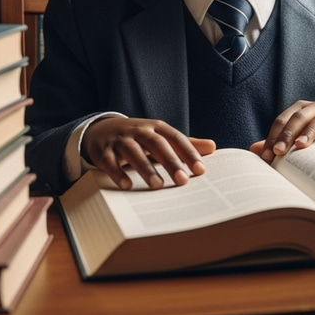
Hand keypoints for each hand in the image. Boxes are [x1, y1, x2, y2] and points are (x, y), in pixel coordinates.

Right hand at [82, 117, 215, 189]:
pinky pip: (110, 162)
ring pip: (133, 152)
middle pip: (156, 144)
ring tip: (158, 186)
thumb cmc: (139, 137)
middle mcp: (138, 131)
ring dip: (146, 169)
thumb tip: (213, 147)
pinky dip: (118, 173)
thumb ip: (185, 143)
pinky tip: (127, 186)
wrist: (102, 129)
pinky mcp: (103, 151)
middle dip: (170, 162)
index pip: (176, 138)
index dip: (188, 153)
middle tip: (183, 181)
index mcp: (156, 127)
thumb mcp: (161, 137)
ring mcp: (120, 140)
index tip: (201, 170)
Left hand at [249, 101, 314, 162]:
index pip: (283, 120)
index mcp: (300, 109)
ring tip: (300, 145)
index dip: (273, 136)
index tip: (267, 156)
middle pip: (299, 118)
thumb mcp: (298, 139)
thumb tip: (253, 149)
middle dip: (287, 135)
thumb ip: (278, 143)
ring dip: (309, 132)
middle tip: (279, 152)